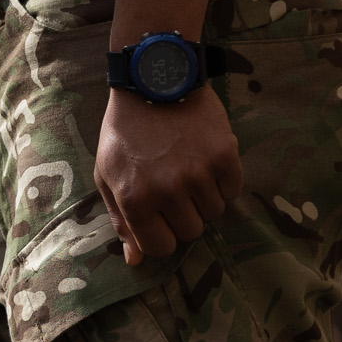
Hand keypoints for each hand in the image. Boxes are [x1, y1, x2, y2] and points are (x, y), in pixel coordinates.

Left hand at [95, 86, 243, 269]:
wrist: (154, 80)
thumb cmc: (125, 131)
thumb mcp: (108, 174)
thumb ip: (121, 219)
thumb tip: (136, 261)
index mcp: (134, 199)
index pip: (160, 247)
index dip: (161, 235)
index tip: (160, 217)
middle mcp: (167, 190)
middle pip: (191, 232)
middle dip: (183, 215)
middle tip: (174, 186)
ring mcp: (198, 173)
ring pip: (214, 212)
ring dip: (204, 196)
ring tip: (188, 167)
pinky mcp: (224, 155)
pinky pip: (233, 190)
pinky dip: (224, 180)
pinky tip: (206, 158)